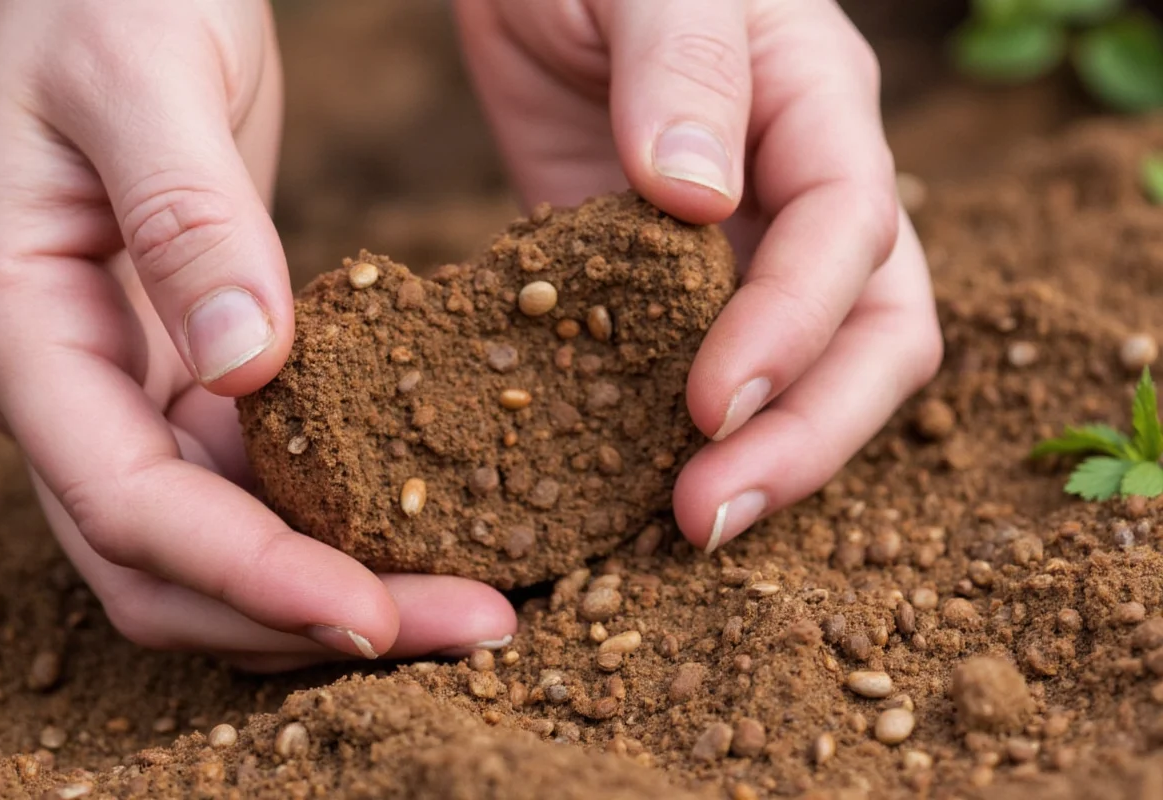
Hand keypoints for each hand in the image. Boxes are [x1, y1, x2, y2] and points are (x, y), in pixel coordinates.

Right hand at [0, 0, 514, 670]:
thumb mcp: (139, 77)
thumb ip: (185, 219)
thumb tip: (246, 368)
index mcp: (19, 325)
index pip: (131, 504)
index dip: (253, 577)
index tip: (379, 616)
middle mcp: (66, 379)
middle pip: (169, 565)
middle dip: (307, 616)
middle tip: (470, 626)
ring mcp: (128, 382)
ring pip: (214, 545)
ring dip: (328, 590)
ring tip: (465, 601)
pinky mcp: (191, 370)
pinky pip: (254, 484)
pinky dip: (329, 526)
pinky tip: (424, 525)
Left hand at [458, 0, 942, 551]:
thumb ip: (680, 66)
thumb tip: (697, 199)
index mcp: (820, 107)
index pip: (848, 235)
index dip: (793, 329)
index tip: (712, 405)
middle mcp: (804, 189)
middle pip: (870, 334)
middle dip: (807, 434)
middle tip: (711, 515)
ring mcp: (741, 246)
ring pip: (805, 370)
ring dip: (759, 455)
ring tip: (683, 524)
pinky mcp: (664, 284)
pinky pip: (698, 367)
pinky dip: (678, 431)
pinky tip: (627, 480)